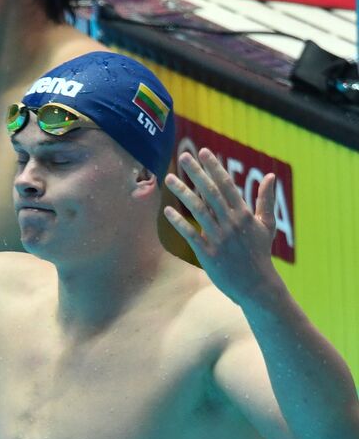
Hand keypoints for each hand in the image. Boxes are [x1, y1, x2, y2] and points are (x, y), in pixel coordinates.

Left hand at [163, 148, 278, 305]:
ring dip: (182, 192)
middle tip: (184, 156)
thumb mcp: (267, 225)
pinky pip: (190, 234)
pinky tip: (167, 210)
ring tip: (169, 178)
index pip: (227, 185)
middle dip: (196, 172)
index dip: (214, 167)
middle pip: (210, 192)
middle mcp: (231, 223)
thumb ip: (266, 199)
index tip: (203, 152)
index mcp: (244, 214)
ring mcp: (219, 237)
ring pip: (197, 209)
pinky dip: (178, 221)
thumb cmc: (261, 254)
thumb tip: (271, 175)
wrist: (257, 285)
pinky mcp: (208, 253)